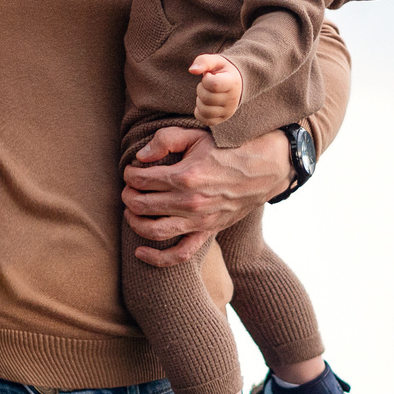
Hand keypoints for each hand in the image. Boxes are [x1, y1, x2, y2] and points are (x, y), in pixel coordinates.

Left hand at [121, 125, 288, 266]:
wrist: (264, 168)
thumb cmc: (229, 147)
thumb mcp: (197, 134)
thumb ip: (165, 140)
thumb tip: (140, 157)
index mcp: (184, 175)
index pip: (140, 179)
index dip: (129, 174)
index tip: (131, 170)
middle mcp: (189, 202)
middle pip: (141, 205)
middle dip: (128, 196)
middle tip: (129, 188)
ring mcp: (199, 221)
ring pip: (153, 231)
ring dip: (135, 222)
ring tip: (131, 211)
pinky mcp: (208, 232)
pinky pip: (180, 254)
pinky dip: (157, 258)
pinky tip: (140, 252)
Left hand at [190, 53, 239, 125]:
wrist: (235, 83)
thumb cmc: (222, 71)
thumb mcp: (216, 61)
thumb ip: (204, 61)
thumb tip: (192, 70)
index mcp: (233, 83)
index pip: (214, 85)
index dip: (206, 79)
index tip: (210, 76)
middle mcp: (232, 99)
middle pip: (207, 98)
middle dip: (201, 89)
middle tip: (206, 84)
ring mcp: (228, 111)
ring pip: (205, 111)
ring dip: (200, 101)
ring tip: (206, 93)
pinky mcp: (221, 119)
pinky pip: (205, 120)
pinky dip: (200, 112)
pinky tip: (204, 103)